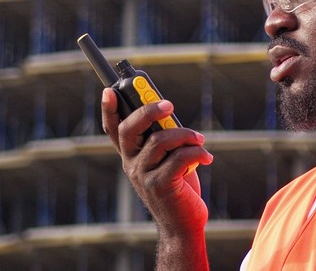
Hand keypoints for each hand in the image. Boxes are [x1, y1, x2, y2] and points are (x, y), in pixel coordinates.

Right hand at [101, 88, 213, 234]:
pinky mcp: (160, 185)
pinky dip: (197, 153)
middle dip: (148, 111)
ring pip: (161, 140)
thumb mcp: (169, 159)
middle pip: (130, 128)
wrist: (183, 224)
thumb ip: (165, 138)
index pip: (113, 130)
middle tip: (169, 105)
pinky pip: (179, 157)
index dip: (108, 110)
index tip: (109, 90)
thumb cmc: (179, 187)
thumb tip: (169, 112)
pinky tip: (206, 158)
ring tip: (200, 140)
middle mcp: (131, 164)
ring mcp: (143, 175)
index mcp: (132, 155)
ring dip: (186, 135)